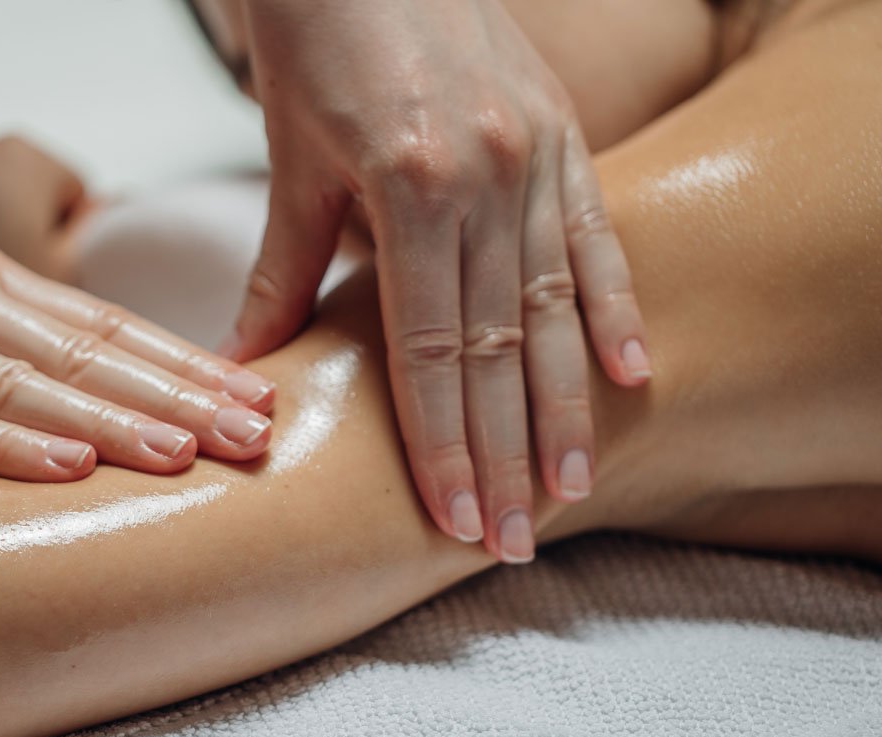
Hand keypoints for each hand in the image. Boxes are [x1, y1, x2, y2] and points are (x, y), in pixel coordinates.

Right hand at [0, 78, 274, 481]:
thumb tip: (51, 425)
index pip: (102, 326)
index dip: (185, 365)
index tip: (256, 398)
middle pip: (87, 351)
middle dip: (182, 395)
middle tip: (263, 434)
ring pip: (27, 379)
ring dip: (118, 418)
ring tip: (197, 453)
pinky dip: (6, 442)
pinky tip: (68, 465)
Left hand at [214, 0, 650, 559]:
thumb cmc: (317, 44)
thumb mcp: (291, 161)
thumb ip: (281, 273)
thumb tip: (246, 377)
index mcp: (411, 187)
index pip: (431, 351)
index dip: (444, 445)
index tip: (457, 521)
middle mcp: (487, 176)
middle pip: (501, 347)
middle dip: (507, 454)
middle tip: (513, 542)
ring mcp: (537, 154)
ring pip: (558, 306)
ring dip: (568, 407)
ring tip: (576, 488)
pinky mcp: (566, 132)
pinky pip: (598, 234)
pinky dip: (617, 305)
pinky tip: (635, 375)